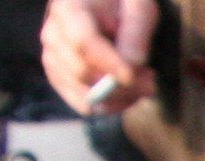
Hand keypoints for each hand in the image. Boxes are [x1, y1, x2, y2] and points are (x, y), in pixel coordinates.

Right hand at [41, 0, 157, 112]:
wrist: (102, 3)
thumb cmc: (122, 2)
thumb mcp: (138, 6)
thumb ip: (136, 33)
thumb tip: (132, 65)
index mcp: (68, 9)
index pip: (82, 43)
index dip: (108, 65)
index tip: (132, 76)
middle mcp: (53, 34)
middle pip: (81, 73)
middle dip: (121, 85)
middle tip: (151, 80)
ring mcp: (53, 57)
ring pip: (82, 94)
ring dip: (118, 98)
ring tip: (142, 84)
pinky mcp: (60, 77)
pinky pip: (82, 104)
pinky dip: (109, 105)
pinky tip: (127, 94)